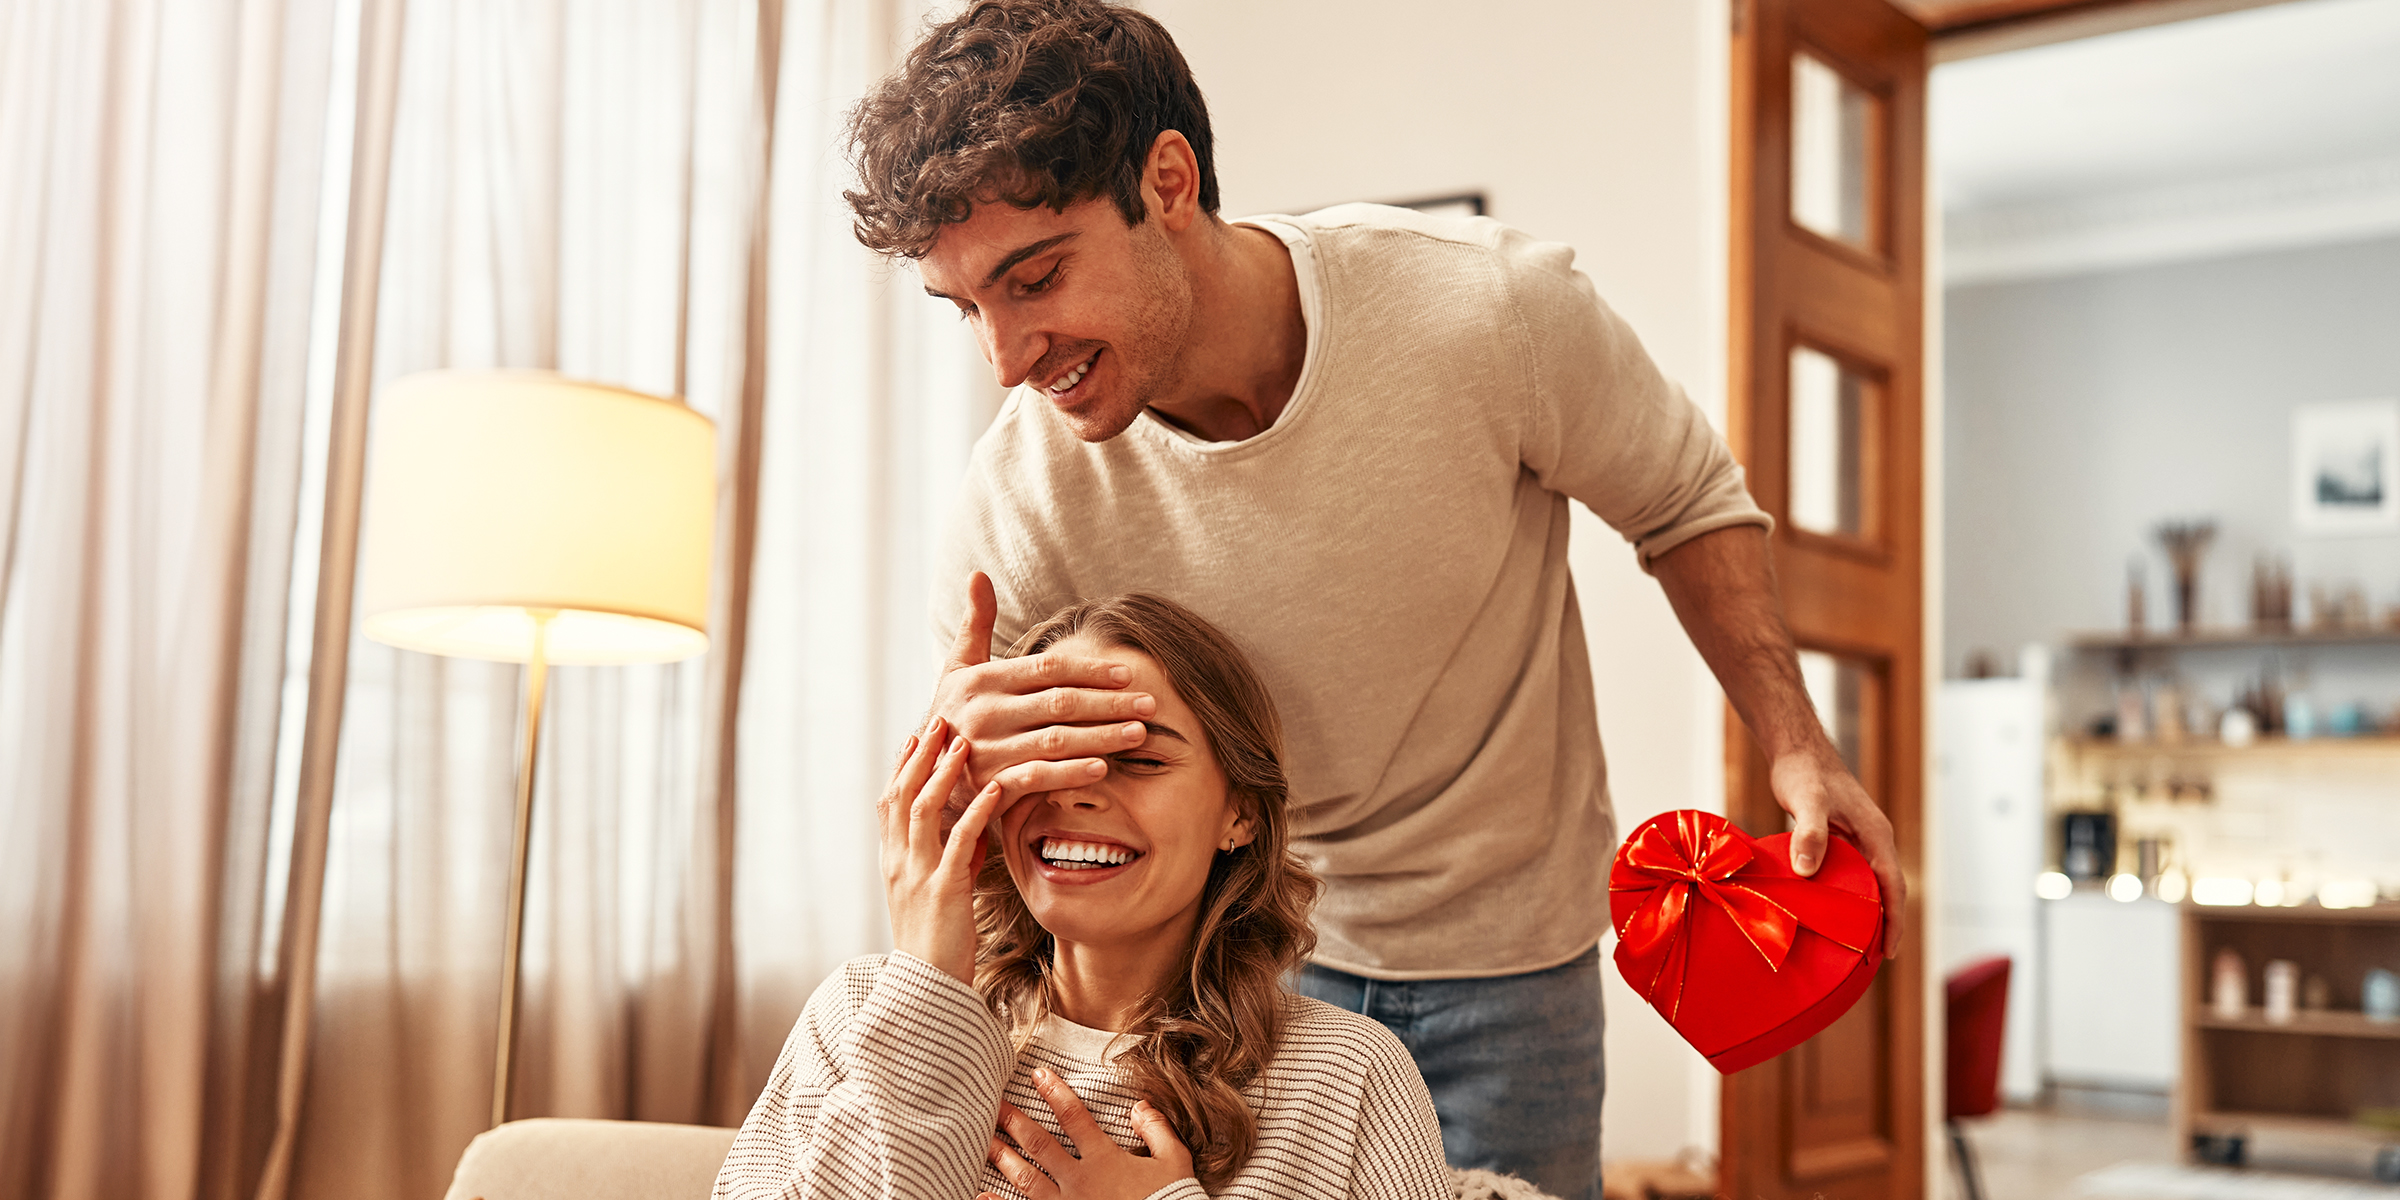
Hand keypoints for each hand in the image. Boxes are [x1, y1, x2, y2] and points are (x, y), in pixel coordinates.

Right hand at [879, 719, 1006, 982]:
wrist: (927, 988)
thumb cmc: (937, 942)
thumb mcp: (940, 892)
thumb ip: (954, 858)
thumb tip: (975, 829)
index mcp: (893, 862)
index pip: (890, 803)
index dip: (902, 766)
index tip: (917, 734)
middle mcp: (899, 862)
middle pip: (901, 795)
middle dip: (919, 755)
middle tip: (938, 720)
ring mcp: (917, 875)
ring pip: (923, 810)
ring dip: (943, 772)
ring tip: (961, 741)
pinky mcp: (943, 890)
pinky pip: (958, 842)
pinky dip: (976, 810)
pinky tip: (993, 787)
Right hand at [931, 573, 1157, 820]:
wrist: (928, 773)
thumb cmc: (955, 713)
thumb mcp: (959, 666)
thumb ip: (976, 622)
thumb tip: (977, 574)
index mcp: (983, 680)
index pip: (1047, 669)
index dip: (1090, 670)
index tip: (1127, 673)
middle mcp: (986, 713)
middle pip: (1060, 704)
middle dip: (1110, 703)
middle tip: (1150, 704)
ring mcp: (988, 751)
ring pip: (1056, 741)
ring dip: (1102, 738)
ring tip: (1139, 734)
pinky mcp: (991, 785)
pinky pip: (1037, 778)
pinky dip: (1070, 774)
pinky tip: (1103, 769)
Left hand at [979, 1068, 1194, 1199]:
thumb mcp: (1175, 1161)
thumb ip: (1157, 1129)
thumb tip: (1140, 1105)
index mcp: (1105, 1159)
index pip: (1074, 1117)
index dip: (1054, 1093)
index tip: (1037, 1074)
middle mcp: (1079, 1180)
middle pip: (1039, 1144)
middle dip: (1013, 1121)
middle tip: (991, 1105)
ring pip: (1025, 1179)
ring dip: (1002, 1158)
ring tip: (984, 1142)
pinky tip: (980, 1197)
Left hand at [1769, 747, 1905, 958]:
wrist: (1796, 750)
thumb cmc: (1804, 771)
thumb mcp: (1807, 802)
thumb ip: (1810, 834)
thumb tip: (1807, 872)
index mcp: (1876, 834)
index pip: (1894, 885)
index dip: (1895, 920)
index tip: (1890, 951)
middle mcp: (1873, 839)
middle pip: (1887, 889)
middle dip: (1885, 924)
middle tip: (1872, 960)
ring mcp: (1857, 839)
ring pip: (1869, 883)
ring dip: (1868, 912)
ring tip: (1856, 945)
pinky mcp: (1840, 838)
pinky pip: (1851, 874)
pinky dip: (1848, 896)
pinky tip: (1832, 911)